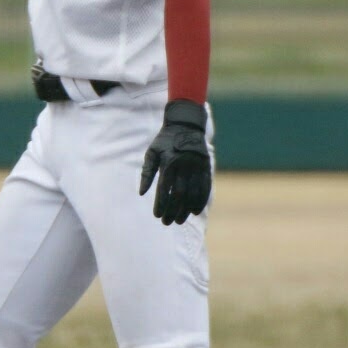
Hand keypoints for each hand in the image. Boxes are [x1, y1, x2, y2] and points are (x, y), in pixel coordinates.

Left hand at [139, 100, 213, 225]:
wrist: (185, 125)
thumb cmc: (164, 141)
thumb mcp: (152, 152)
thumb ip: (146, 173)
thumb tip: (141, 193)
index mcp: (168, 162)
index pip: (164, 189)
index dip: (161, 204)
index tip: (157, 216)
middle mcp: (183, 166)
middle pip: (179, 194)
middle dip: (173, 211)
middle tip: (167, 222)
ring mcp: (196, 167)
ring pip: (193, 193)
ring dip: (186, 210)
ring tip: (179, 221)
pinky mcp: (206, 167)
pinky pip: (205, 187)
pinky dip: (201, 201)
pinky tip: (195, 211)